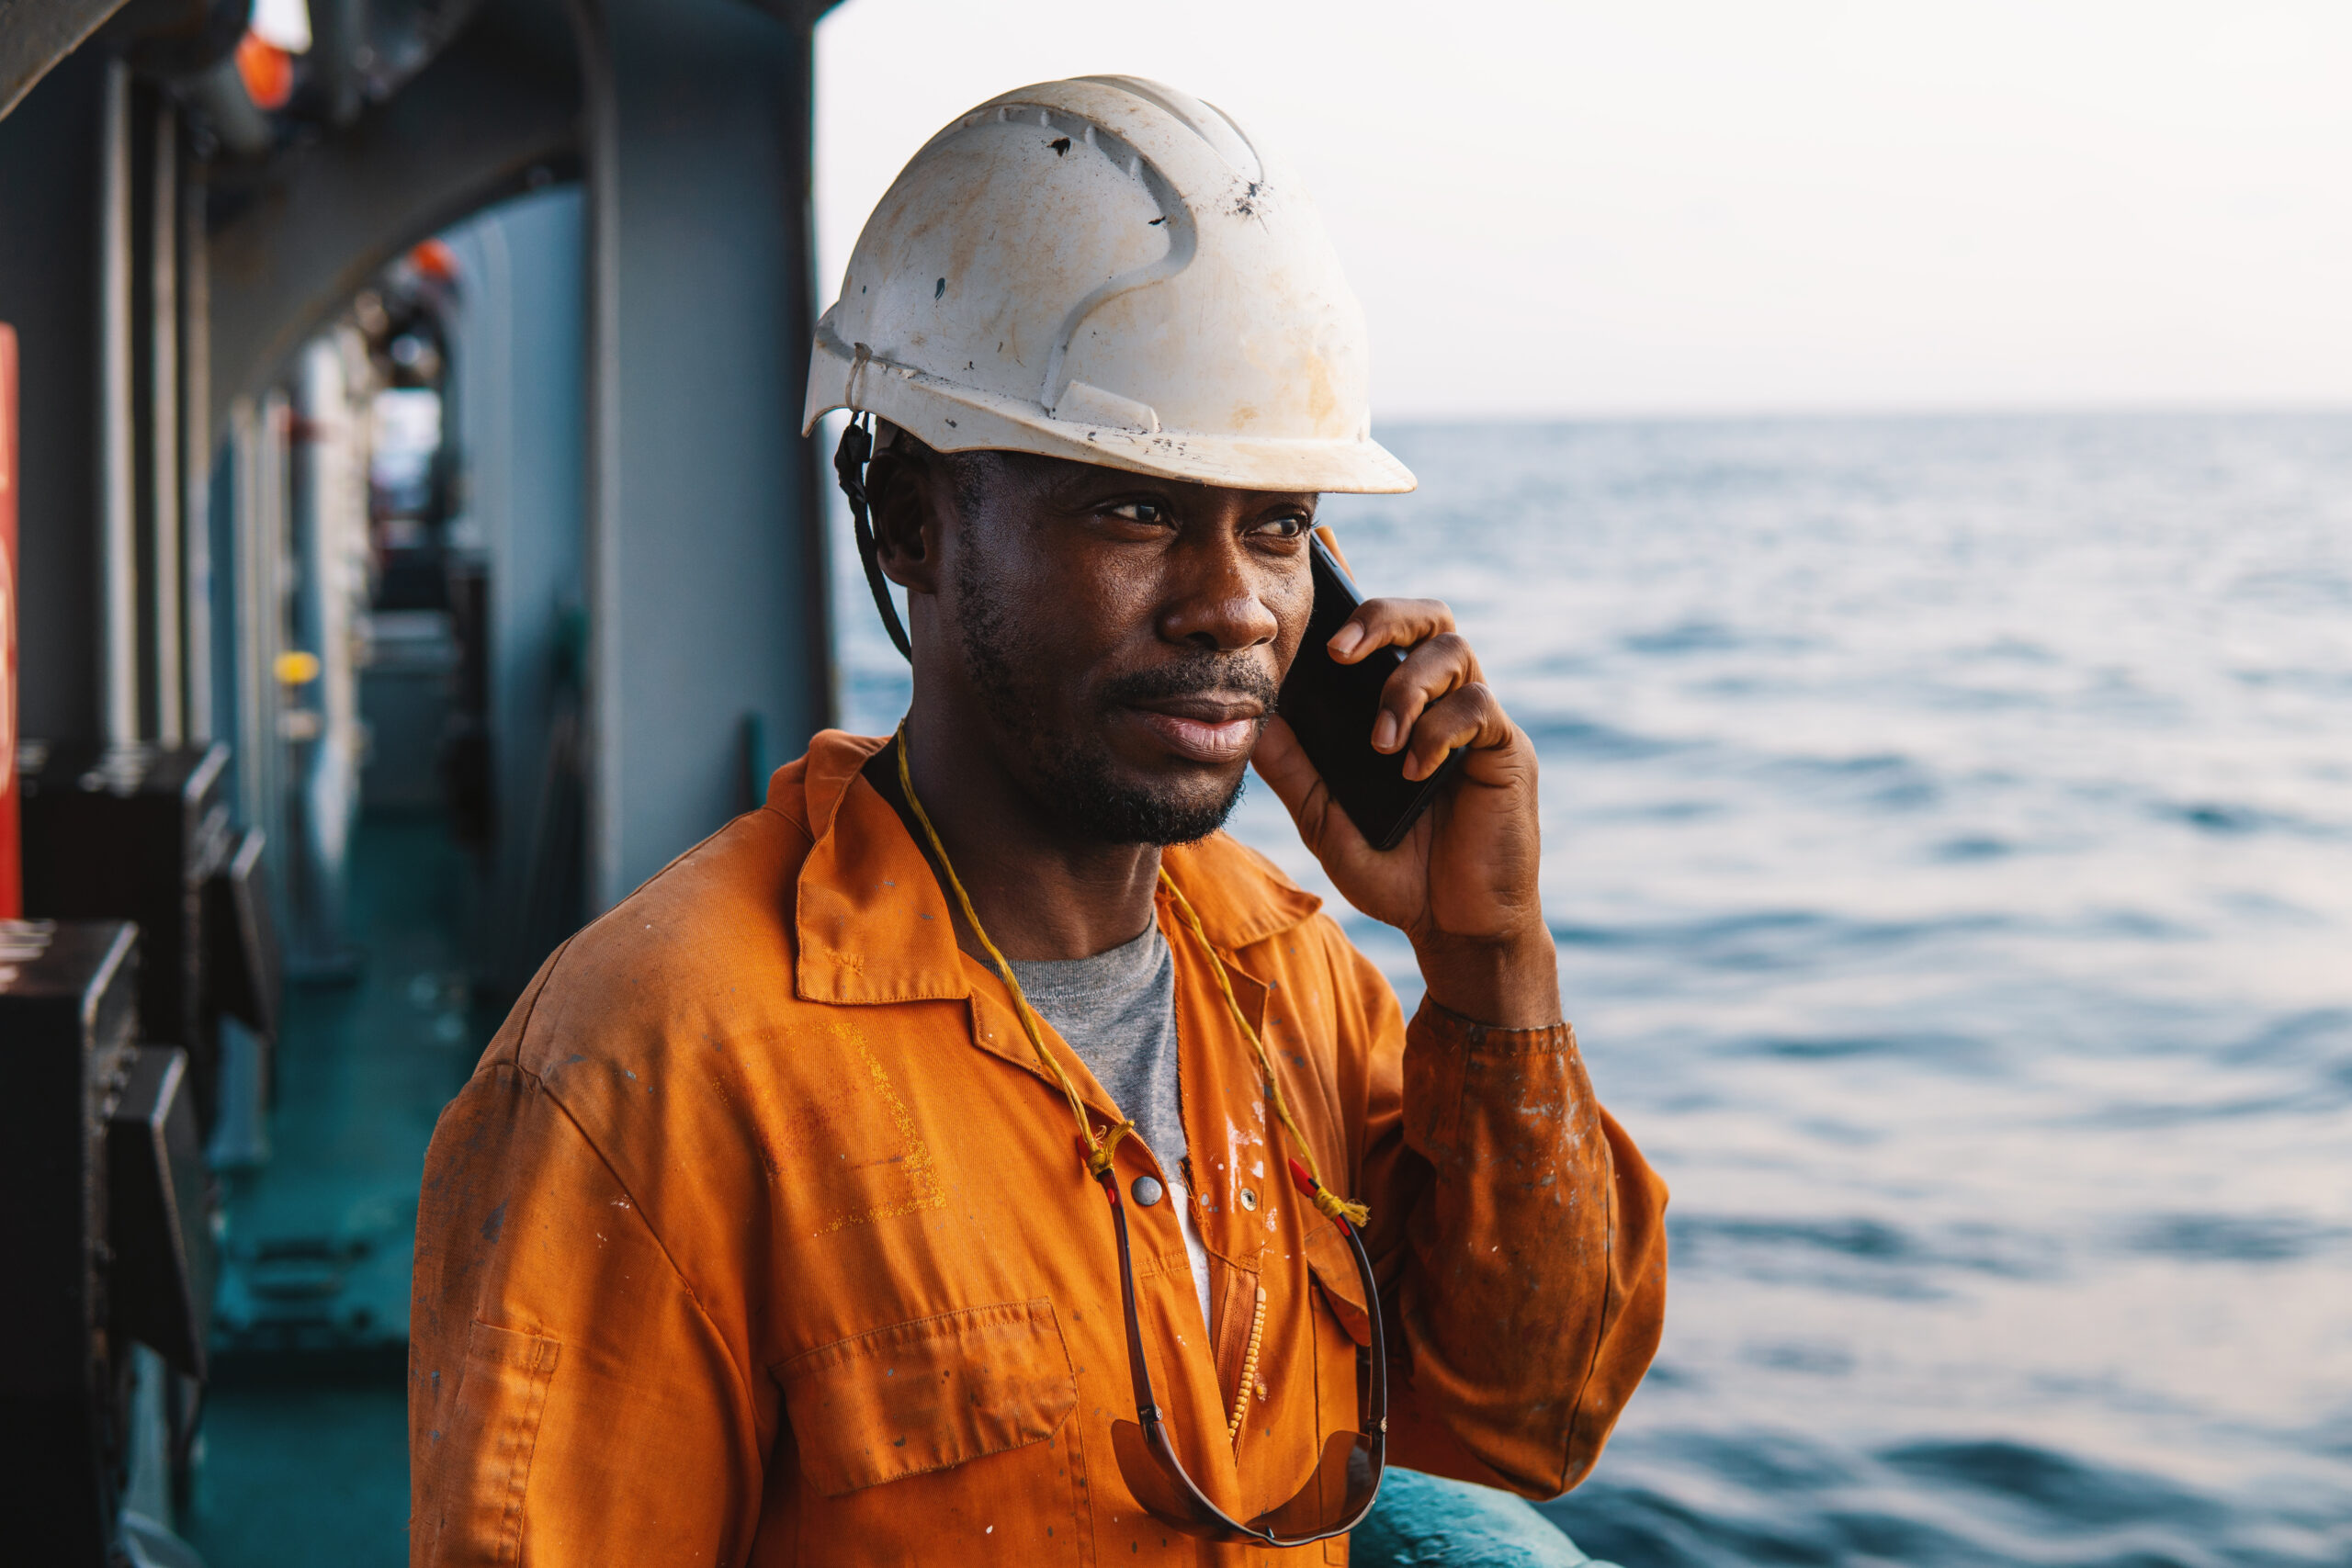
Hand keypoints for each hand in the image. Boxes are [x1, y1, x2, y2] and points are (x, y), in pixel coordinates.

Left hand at [1251, 596, 1560, 1029]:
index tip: (1315, 606)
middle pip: (1429, 617)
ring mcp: (1476, 722)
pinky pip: (1479, 706)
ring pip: (1454, 650)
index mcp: (1398, 706)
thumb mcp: (1323, 818)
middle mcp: (1440, 702)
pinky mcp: (1505, 749)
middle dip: (1383, 619)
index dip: (1356, 607)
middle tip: (1340, 652)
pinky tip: (1413, 773)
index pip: (1384, 633)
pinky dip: (1439, 732)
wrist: (1454, 927)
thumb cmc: (1394, 869)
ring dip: (1406, 688)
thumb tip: (1252, 714)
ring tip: (1380, 744)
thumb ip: (1291, 767)